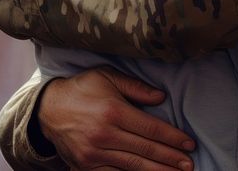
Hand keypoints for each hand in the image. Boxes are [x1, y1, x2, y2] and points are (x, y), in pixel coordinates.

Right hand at [37, 66, 194, 170]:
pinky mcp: (85, 166)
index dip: (172, 138)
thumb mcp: (107, 77)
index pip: (151, 129)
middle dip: (171, 159)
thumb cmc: (82, 89)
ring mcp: (94, 154)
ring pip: (133, 167)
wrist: (47, 109)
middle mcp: (104, 135)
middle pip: (145, 151)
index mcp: (113, 111)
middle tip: (190, 164)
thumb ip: (136, 87)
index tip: (189, 144)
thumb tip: (161, 96)